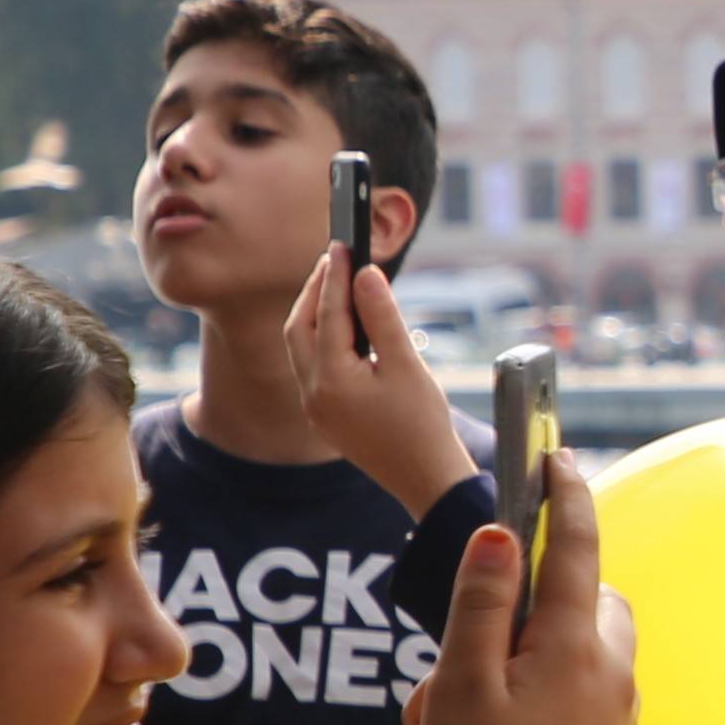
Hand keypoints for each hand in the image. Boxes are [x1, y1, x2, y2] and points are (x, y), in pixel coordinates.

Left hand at [292, 249, 478, 519]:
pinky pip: (311, 366)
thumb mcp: (407, 365)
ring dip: (315, 314)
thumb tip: (365, 273)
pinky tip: (344, 326)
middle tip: (334, 259)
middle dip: (314, 292)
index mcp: (331, 381)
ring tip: (337, 286)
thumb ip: (382, 316)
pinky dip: (322, 338)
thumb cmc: (423, 424)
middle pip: (299, 329)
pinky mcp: (325, 415)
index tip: (342, 245)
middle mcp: (312, 394)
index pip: (327, 315)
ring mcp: (315, 407)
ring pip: (301, 348)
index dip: (334, 276)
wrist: (426, 479)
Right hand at [410, 455, 630, 724]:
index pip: (576, 546)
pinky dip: (558, 692)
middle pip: (593, 599)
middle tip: (494, 608)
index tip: (554, 458)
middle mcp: (612, 677)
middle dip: (556, 585)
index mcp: (573, 647)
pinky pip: (592, 701)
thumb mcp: (461, 692)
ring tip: (487, 689)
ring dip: (552, 644)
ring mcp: (620, 723)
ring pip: (595, 652)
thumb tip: (500, 536)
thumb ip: (480, 608)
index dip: (563, 496)